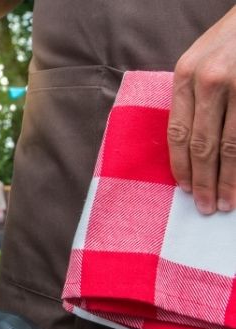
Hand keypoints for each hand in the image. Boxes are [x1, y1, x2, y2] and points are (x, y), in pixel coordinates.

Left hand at [169, 6, 235, 213]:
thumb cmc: (230, 41)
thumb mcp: (200, 61)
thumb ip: (191, 98)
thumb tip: (186, 147)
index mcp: (186, 75)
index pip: (177, 132)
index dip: (181, 165)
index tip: (184, 188)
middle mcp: (210, 81)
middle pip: (203, 145)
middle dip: (204, 181)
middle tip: (205, 207)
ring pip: (231, 146)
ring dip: (228, 180)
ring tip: (225, 203)